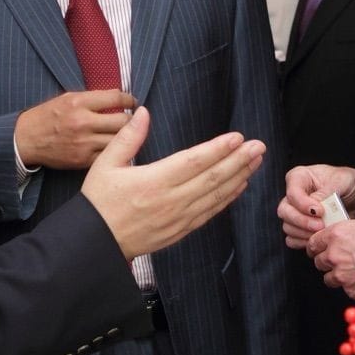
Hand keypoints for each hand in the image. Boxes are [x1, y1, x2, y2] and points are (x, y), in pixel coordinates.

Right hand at [15, 90, 136, 169]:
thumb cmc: (48, 116)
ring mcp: (83, 143)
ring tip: (126, 133)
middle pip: (123, 121)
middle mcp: (82, 122)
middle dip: (132, 119)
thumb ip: (92, 98)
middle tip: (132, 119)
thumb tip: (118, 97)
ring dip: (126, 136)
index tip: (131, 102)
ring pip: (119, 140)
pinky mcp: (83, 160)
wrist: (26, 140)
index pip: (116, 98)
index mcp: (78, 103)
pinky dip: (115, 151)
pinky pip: (108, 155)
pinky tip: (115, 147)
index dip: (129, 100)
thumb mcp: (67, 98)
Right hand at [82, 107, 264, 259]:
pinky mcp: (180, 231)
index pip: (193, 162)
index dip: (218, 149)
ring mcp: (178, 218)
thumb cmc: (98, 202)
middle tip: (259, 146)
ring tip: (256, 161)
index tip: (237, 138)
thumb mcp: (105, 164)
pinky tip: (239, 186)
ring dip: (239, 177)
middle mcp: (170, 200)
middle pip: (212, 178)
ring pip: (215, 196)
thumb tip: (143, 112)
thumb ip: (127, 137)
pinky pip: (209, 213)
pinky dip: (227, 199)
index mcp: (153, 181)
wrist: (95, 243)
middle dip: (238, 161)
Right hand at [277, 165, 354, 250]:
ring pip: (288, 227)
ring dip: (304, 234)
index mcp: (299, 177)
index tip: (320, 211)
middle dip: (302, 222)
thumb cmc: (347, 181)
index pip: (292, 193)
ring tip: (322, 232)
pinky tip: (317, 239)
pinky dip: (303, 242)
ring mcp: (295, 212)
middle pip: (284, 212)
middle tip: (321, 225)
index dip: (304, 205)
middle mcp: (293, 195)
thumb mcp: (342, 180)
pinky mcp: (299, 227)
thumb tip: (316, 203)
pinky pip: (292, 239)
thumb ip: (327, 191)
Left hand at [307, 213, 354, 302]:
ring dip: (337, 276)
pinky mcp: (352, 291)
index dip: (318, 245)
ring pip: (329, 278)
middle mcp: (335, 254)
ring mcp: (342, 275)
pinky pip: (345, 290)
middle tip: (339, 260)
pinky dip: (352, 287)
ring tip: (351, 273)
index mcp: (338, 234)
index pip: (314, 242)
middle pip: (319, 261)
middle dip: (327, 261)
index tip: (322, 248)